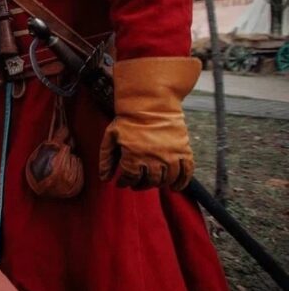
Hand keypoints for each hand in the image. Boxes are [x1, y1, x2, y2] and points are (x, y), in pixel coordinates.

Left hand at [99, 57, 199, 189]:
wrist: (151, 103)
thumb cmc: (127, 120)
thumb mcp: (111, 137)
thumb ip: (106, 159)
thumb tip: (104, 179)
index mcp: (133, 155)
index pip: (130, 178)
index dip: (125, 182)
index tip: (122, 182)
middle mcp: (153, 158)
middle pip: (148, 181)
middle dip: (140, 185)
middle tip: (136, 184)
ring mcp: (170, 155)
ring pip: (166, 180)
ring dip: (158, 185)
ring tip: (152, 182)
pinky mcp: (183, 151)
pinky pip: (186, 173)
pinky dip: (181, 183)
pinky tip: (175, 187)